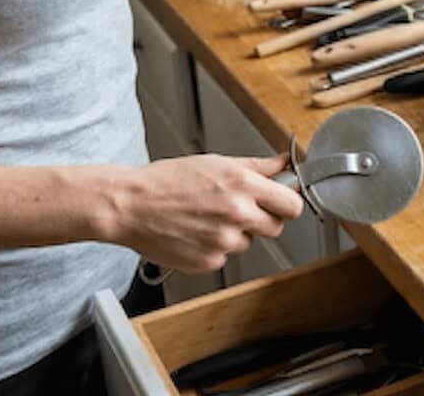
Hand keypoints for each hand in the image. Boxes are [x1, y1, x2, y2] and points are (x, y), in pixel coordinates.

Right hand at [107, 154, 303, 272]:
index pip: (293, 205)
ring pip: (249, 242)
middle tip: (240, 209)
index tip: (281, 202)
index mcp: (243, 184)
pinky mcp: (210, 261)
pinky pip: (225, 256)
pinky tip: (196, 232)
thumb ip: (258, 166)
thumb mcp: (217, 163)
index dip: (288, 203)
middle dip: (264, 219)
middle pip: (276, 227)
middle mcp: (238, 213)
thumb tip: (285, 162)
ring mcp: (224, 241)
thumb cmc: (168, 181)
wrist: (130, 205)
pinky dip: (214, 247)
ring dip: (236, 233)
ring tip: (208, 218)